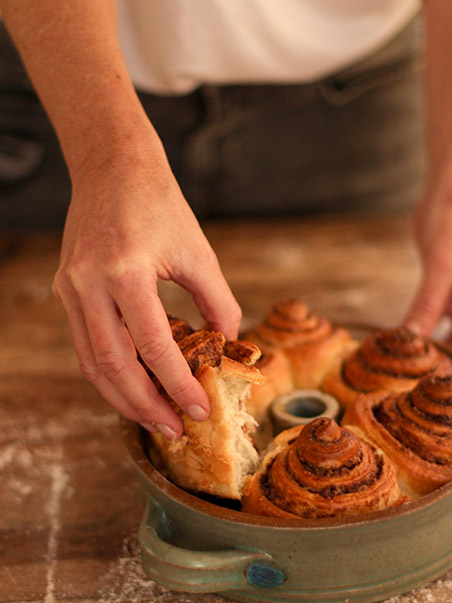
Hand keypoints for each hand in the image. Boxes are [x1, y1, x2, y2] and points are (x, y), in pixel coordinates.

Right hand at [53, 151, 240, 438]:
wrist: (112, 167)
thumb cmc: (161, 205)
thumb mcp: (199, 253)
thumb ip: (218, 303)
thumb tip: (230, 346)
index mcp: (126, 271)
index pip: (152, 345)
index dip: (177, 383)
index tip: (199, 409)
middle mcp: (89, 284)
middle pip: (114, 365)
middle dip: (146, 405)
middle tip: (174, 429)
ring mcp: (71, 289)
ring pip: (93, 363)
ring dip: (123, 398)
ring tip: (154, 419)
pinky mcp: (66, 292)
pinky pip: (85, 346)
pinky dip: (110, 374)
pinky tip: (135, 389)